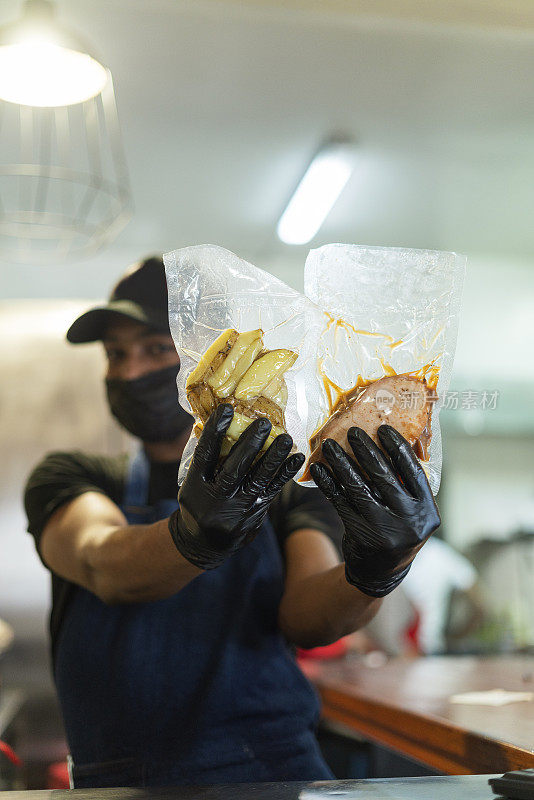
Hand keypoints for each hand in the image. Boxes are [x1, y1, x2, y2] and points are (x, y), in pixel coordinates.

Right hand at [168, 404, 304, 569]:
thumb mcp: (193, 483)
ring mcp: (238, 508)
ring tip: (285, 437)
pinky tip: (297, 457)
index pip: (205, 455)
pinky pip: (273, 490)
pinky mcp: (256, 513)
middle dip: (250, 445)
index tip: (226, 409)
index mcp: (196, 486)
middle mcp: (216, 499)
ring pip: (258, 480)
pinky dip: (285, 473)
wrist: (205, 543)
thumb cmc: (199, 502)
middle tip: (263, 423)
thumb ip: (206, 460)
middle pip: (234, 469)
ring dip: (273, 457)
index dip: (214, 432)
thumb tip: (220, 423)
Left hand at [310, 425, 439, 596]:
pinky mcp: (361, 535)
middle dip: (365, 450)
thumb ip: (406, 486)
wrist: (381, 572)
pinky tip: (318, 470)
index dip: (397, 447)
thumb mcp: (412, 512)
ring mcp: (385, 530)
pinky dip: (328, 484)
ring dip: (341, 463)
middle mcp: (410, 521)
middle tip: (352, 431)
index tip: (383, 428)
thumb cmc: (396, 530)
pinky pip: (340, 503)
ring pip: (359, 487)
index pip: (413, 471)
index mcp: (427, 510)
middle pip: (384, 476)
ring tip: (329, 446)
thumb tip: (390, 441)